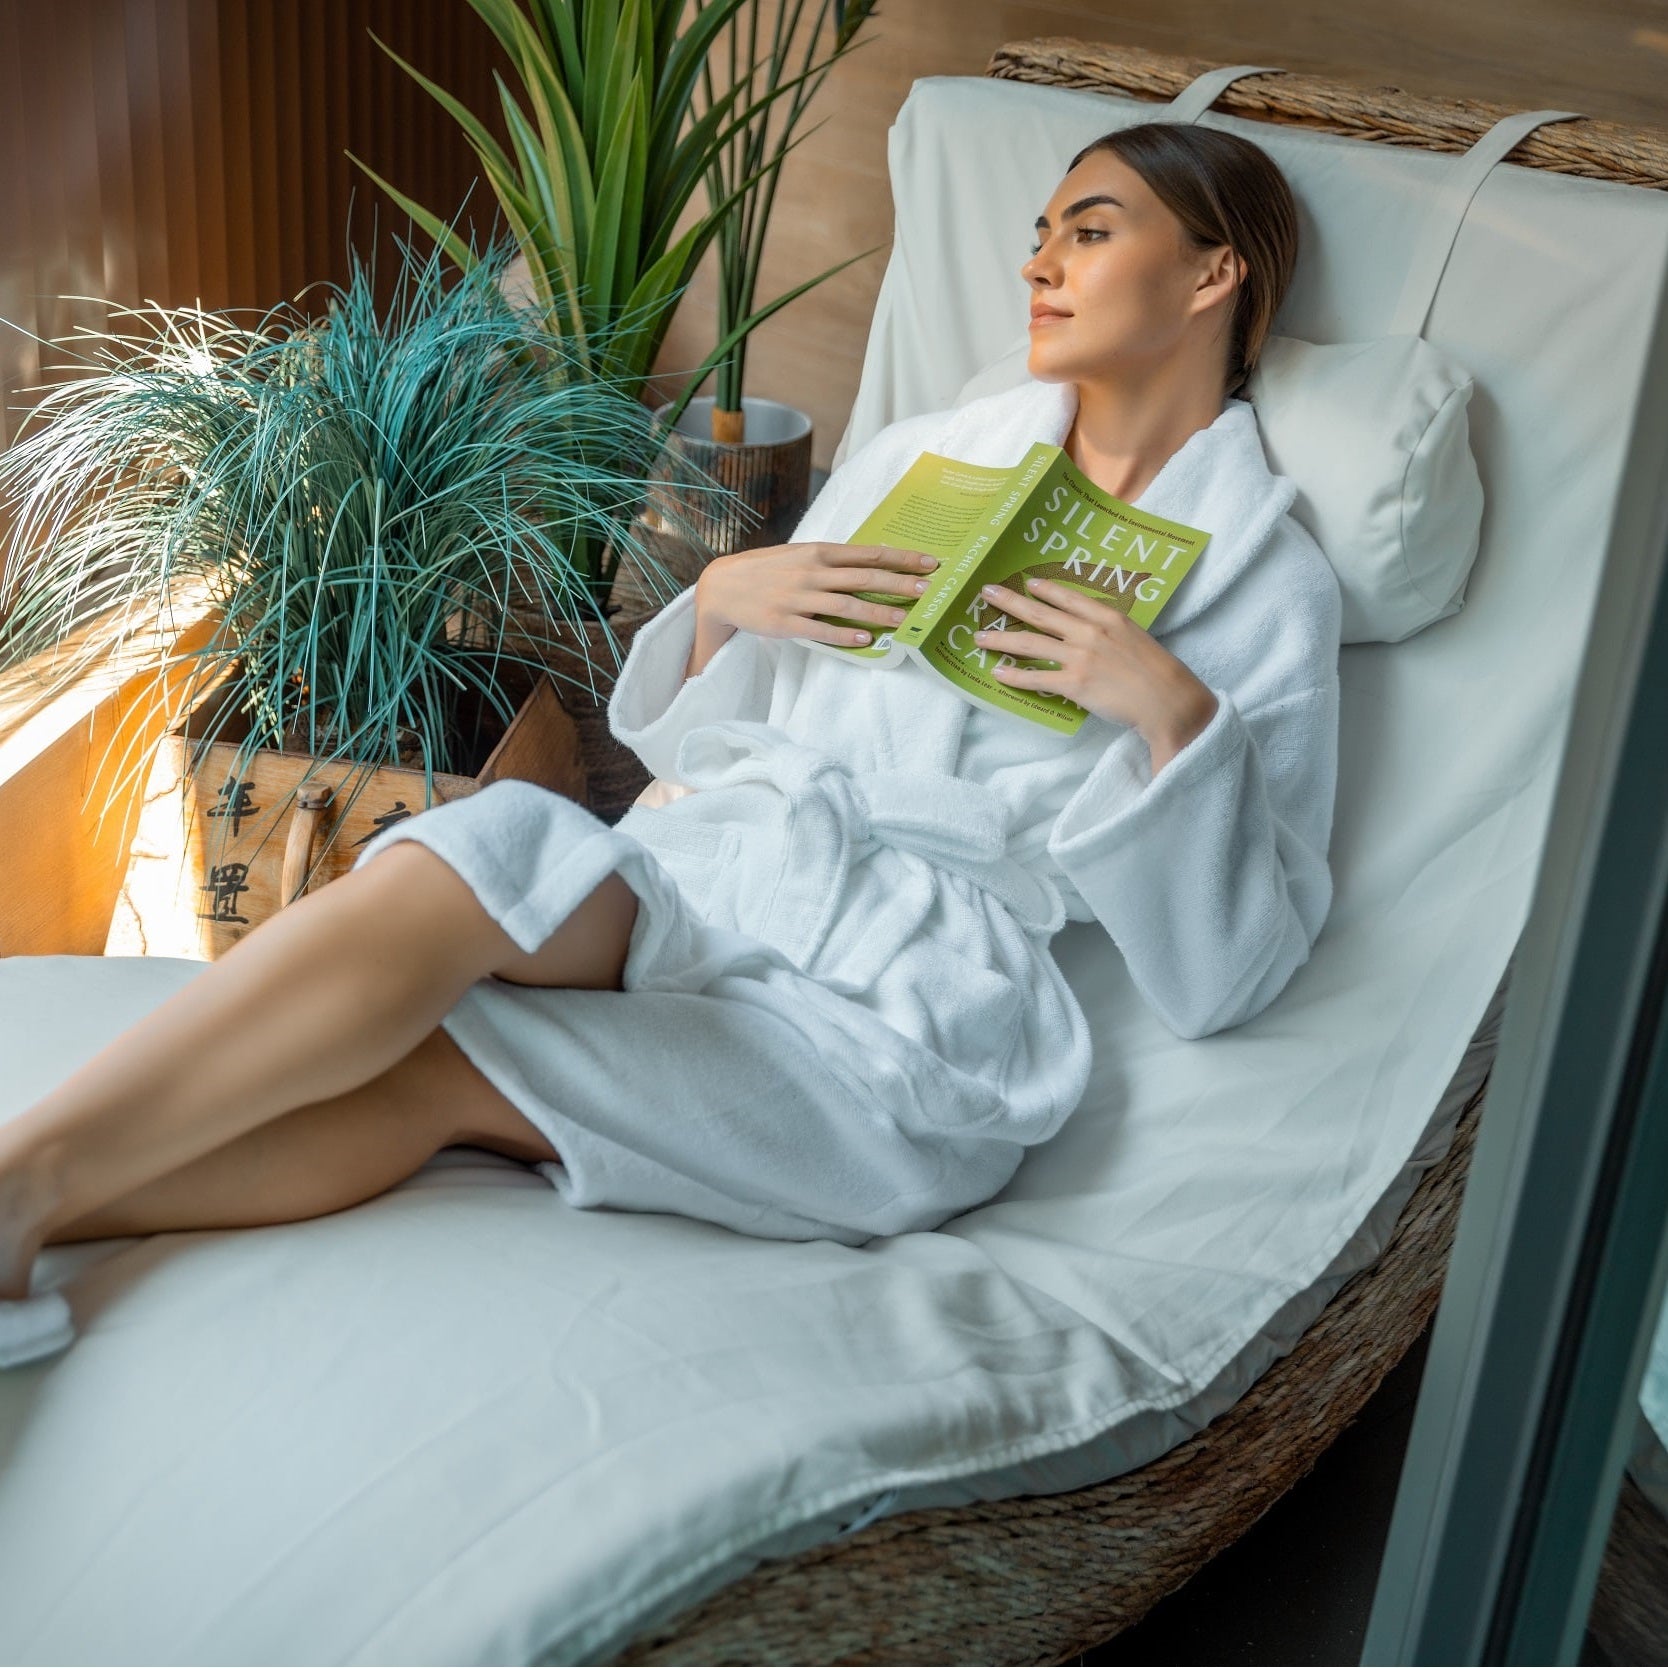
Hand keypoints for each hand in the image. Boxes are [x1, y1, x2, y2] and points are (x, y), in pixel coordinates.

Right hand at [696, 541, 940, 647]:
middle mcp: (811, 572)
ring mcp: (798, 598)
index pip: (868, 553)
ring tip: (904, 621)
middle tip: (928, 591)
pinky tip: (866, 640)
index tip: (929, 562)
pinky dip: (845, 635)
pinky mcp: (785, 623)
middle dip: (899, 584)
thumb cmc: (766, 569)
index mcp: (818, 552)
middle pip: (864, 577)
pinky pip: (821, 630)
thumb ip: (831, 559)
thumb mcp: (798, 554)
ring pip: (846, 606)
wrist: (722, 586)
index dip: (901, 558)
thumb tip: (869, 561)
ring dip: (878, 613)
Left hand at [972, 576, 1217, 761]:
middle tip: (986, 593)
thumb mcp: (1136, 637)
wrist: (1167, 700)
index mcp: (1108, 617)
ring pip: (1030, 643)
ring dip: (1001, 639)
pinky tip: (998, 672)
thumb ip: (1111, 630)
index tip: (1027, 583)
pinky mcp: (1074, 684)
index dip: (1044, 589)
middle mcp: (1089, 632)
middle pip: (1040, 614)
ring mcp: (1079, 657)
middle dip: (1009, 602)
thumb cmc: (1158, 672)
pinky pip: (1036, 678)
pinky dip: (1015, 675)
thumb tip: (1092, 631)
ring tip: (979, 637)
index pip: (1068, 597)